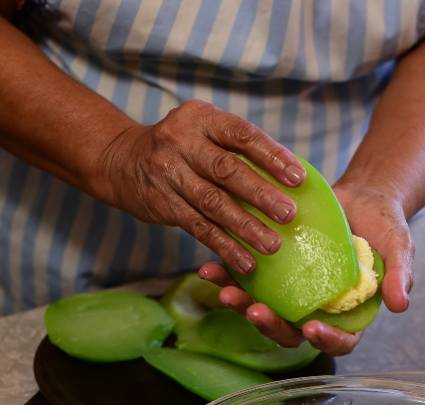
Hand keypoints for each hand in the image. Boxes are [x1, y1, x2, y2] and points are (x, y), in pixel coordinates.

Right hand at [100, 100, 305, 272]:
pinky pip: (199, 229)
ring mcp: (170, 175)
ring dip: (246, 227)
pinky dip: (225, 247)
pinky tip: (246, 262)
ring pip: (214, 204)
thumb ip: (238, 147)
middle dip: (261, 194)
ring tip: (272, 245)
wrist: (122, 161)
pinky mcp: (164, 205)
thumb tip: (291, 175)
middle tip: (289, 214)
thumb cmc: (182, 147)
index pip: (241, 135)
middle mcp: (182, 142)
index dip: (271, 156)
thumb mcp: (204, 131)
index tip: (298, 177)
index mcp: (201, 119)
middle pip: (227, 170)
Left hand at [199, 181, 412, 355]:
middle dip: (272, 326)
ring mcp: (292, 295)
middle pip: (292, 332)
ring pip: (264, 311)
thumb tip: (400, 305)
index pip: (340, 340)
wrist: (360, 197)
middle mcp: (316, 310)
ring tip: (224, 292)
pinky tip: (209, 268)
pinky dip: (226, 276)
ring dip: (242, 306)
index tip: (312, 328)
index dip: (326, 340)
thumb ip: (399, 275)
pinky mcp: (272, 275)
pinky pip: (247, 282)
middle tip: (255, 311)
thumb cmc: (384, 225)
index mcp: (348, 315)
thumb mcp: (398, 245)